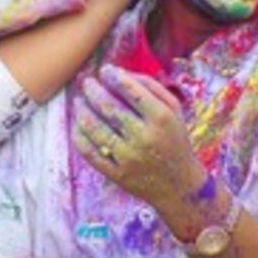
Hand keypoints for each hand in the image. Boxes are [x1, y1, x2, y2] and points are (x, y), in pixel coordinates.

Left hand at [71, 64, 205, 210]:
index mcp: (161, 119)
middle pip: (110, 108)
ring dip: (82, 111)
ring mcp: (128, 158)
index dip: (114, 77)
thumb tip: (120, 73)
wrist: (180, 187)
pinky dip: (80, 136)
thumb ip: (151, 87)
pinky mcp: (117, 174)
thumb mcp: (174, 112)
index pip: (132, 92)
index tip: (105, 70)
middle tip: (87, 83)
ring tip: (79, 101)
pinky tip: (78, 125)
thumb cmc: (175, 141)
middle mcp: (144, 138)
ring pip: (96, 129)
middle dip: (93, 91)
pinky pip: (90, 153)